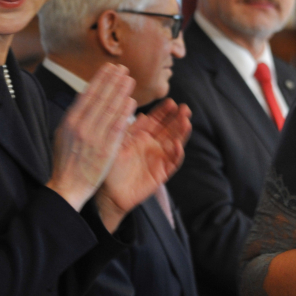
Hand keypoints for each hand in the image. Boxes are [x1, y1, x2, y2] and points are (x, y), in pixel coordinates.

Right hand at [47, 64, 135, 210]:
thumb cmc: (66, 161)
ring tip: (129, 79)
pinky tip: (132, 102)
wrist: (67, 187)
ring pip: (109, 109)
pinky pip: (117, 127)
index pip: (87, 95)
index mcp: (69, 121)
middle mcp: (81, 126)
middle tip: (123, 68)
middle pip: (100, 98)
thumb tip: (85, 96)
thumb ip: (76, 117)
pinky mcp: (105, 149)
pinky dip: (124, 113)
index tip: (109, 68)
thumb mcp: (64, 135)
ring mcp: (93, 137)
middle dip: (112, 81)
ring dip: (120, 92)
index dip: (100, 79)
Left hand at [95, 98, 191, 230]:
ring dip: (181, 132)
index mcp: (141, 136)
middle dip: (177, 118)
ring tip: (186, 122)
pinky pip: (173, 161)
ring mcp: (159, 158)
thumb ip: (129, 130)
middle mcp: (152, 145)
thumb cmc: (109, 167)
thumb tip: (142, 115)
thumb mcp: (116, 144)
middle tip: (185, 108)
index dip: (164, 111)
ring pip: (175, 142)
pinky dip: (177, 153)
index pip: (156, 120)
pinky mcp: (162, 172)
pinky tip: (178, 144)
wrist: (109, 193)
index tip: (170, 102)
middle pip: (169, 129)